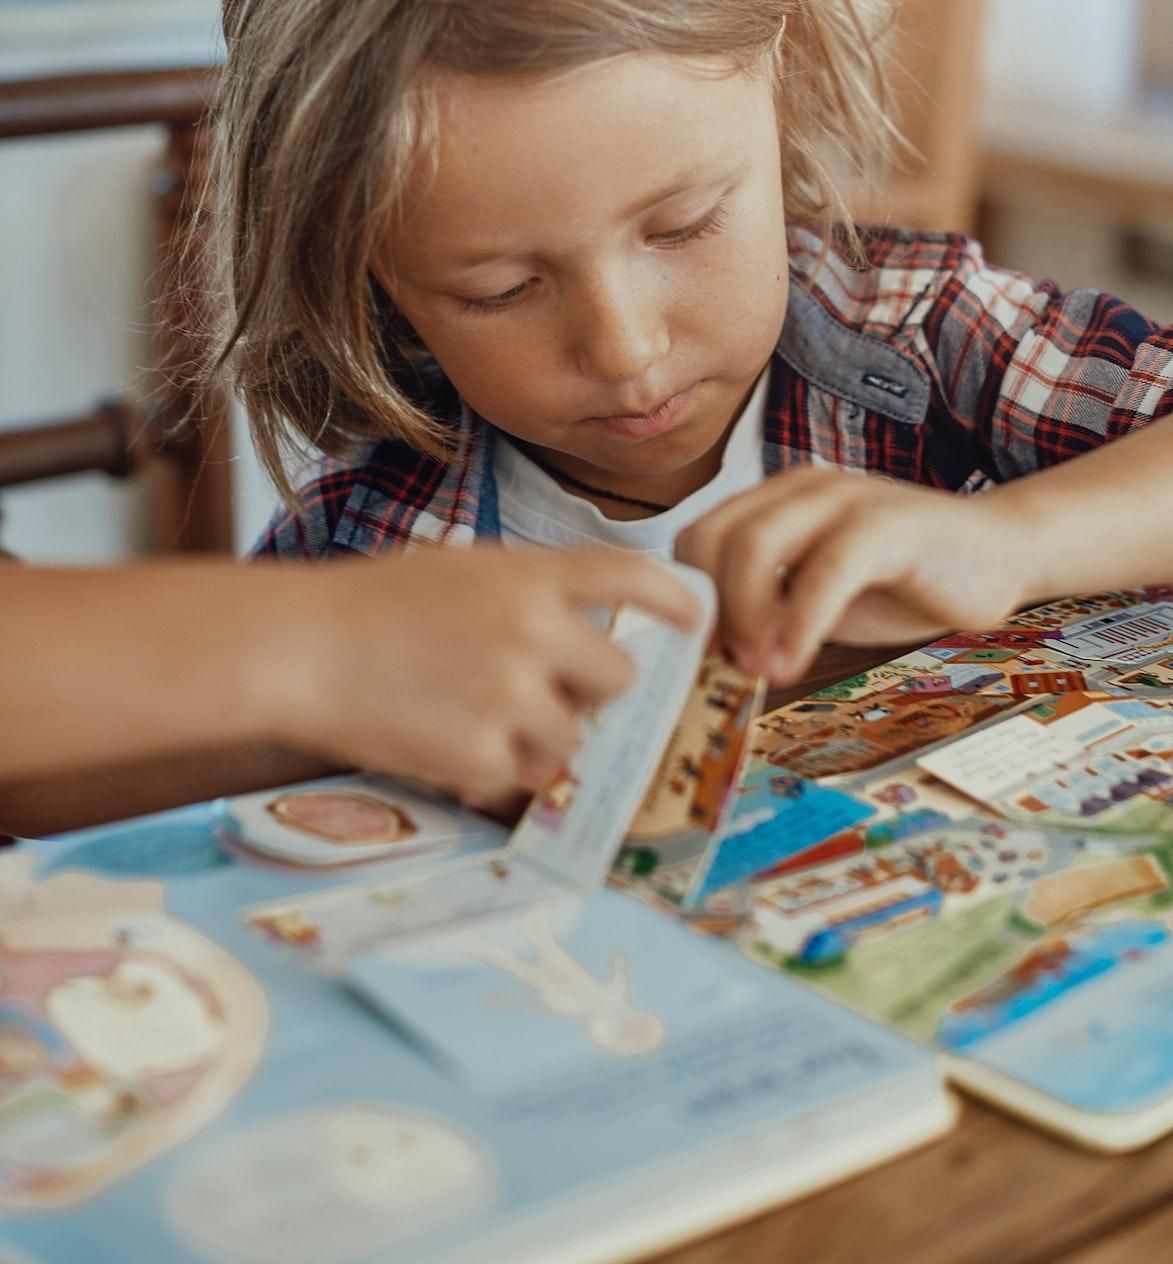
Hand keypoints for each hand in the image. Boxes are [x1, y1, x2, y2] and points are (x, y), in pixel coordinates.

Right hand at [274, 543, 701, 807]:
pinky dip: (490, 771)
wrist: (298, 648)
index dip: (676, 599)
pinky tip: (444, 740)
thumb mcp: (462, 572)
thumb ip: (530, 594)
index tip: (696, 618)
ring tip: (477, 715)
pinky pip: (519, 778)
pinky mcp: (481, 755)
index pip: (633, 576)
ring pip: (575, 737)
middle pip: (620, 675)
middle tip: (545, 690)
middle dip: (592, 690)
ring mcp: (511, 695)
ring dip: (542, 738)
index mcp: (529, 576)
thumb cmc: (370, 606)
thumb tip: (590, 632)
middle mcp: (533, 631)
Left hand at [676, 470, 1028, 685]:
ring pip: (756, 543)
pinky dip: (799, 622)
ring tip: (760, 668)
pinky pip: (826, 569)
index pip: (700, 535)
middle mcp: (804, 488)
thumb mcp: (821, 597)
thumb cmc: (904, 581)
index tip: (703, 654)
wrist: (1000, 554)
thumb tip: (712, 654)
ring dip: (745, 616)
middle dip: (712, 608)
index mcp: (779, 499)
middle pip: (717, 536)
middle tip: (729, 665)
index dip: (692, 597)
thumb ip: (770, 610)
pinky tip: (795, 663)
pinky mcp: (889, 524)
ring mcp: (846, 499)